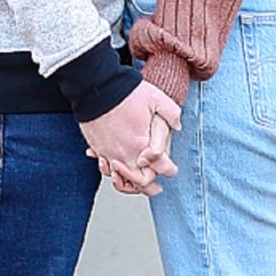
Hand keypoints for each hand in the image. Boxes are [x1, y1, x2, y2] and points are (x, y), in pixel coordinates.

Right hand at [80, 80, 180, 194]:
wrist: (97, 86)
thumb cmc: (126, 92)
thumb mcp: (158, 98)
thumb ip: (172, 114)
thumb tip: (177, 127)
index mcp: (142, 145)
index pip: (160, 169)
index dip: (170, 171)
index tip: (172, 169)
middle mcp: (125, 154)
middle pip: (140, 183)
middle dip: (150, 187)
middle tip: (156, 188)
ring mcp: (109, 153)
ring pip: (120, 180)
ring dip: (130, 184)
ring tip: (136, 183)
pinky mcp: (98, 148)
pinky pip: (106, 169)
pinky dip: (113, 173)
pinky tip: (118, 169)